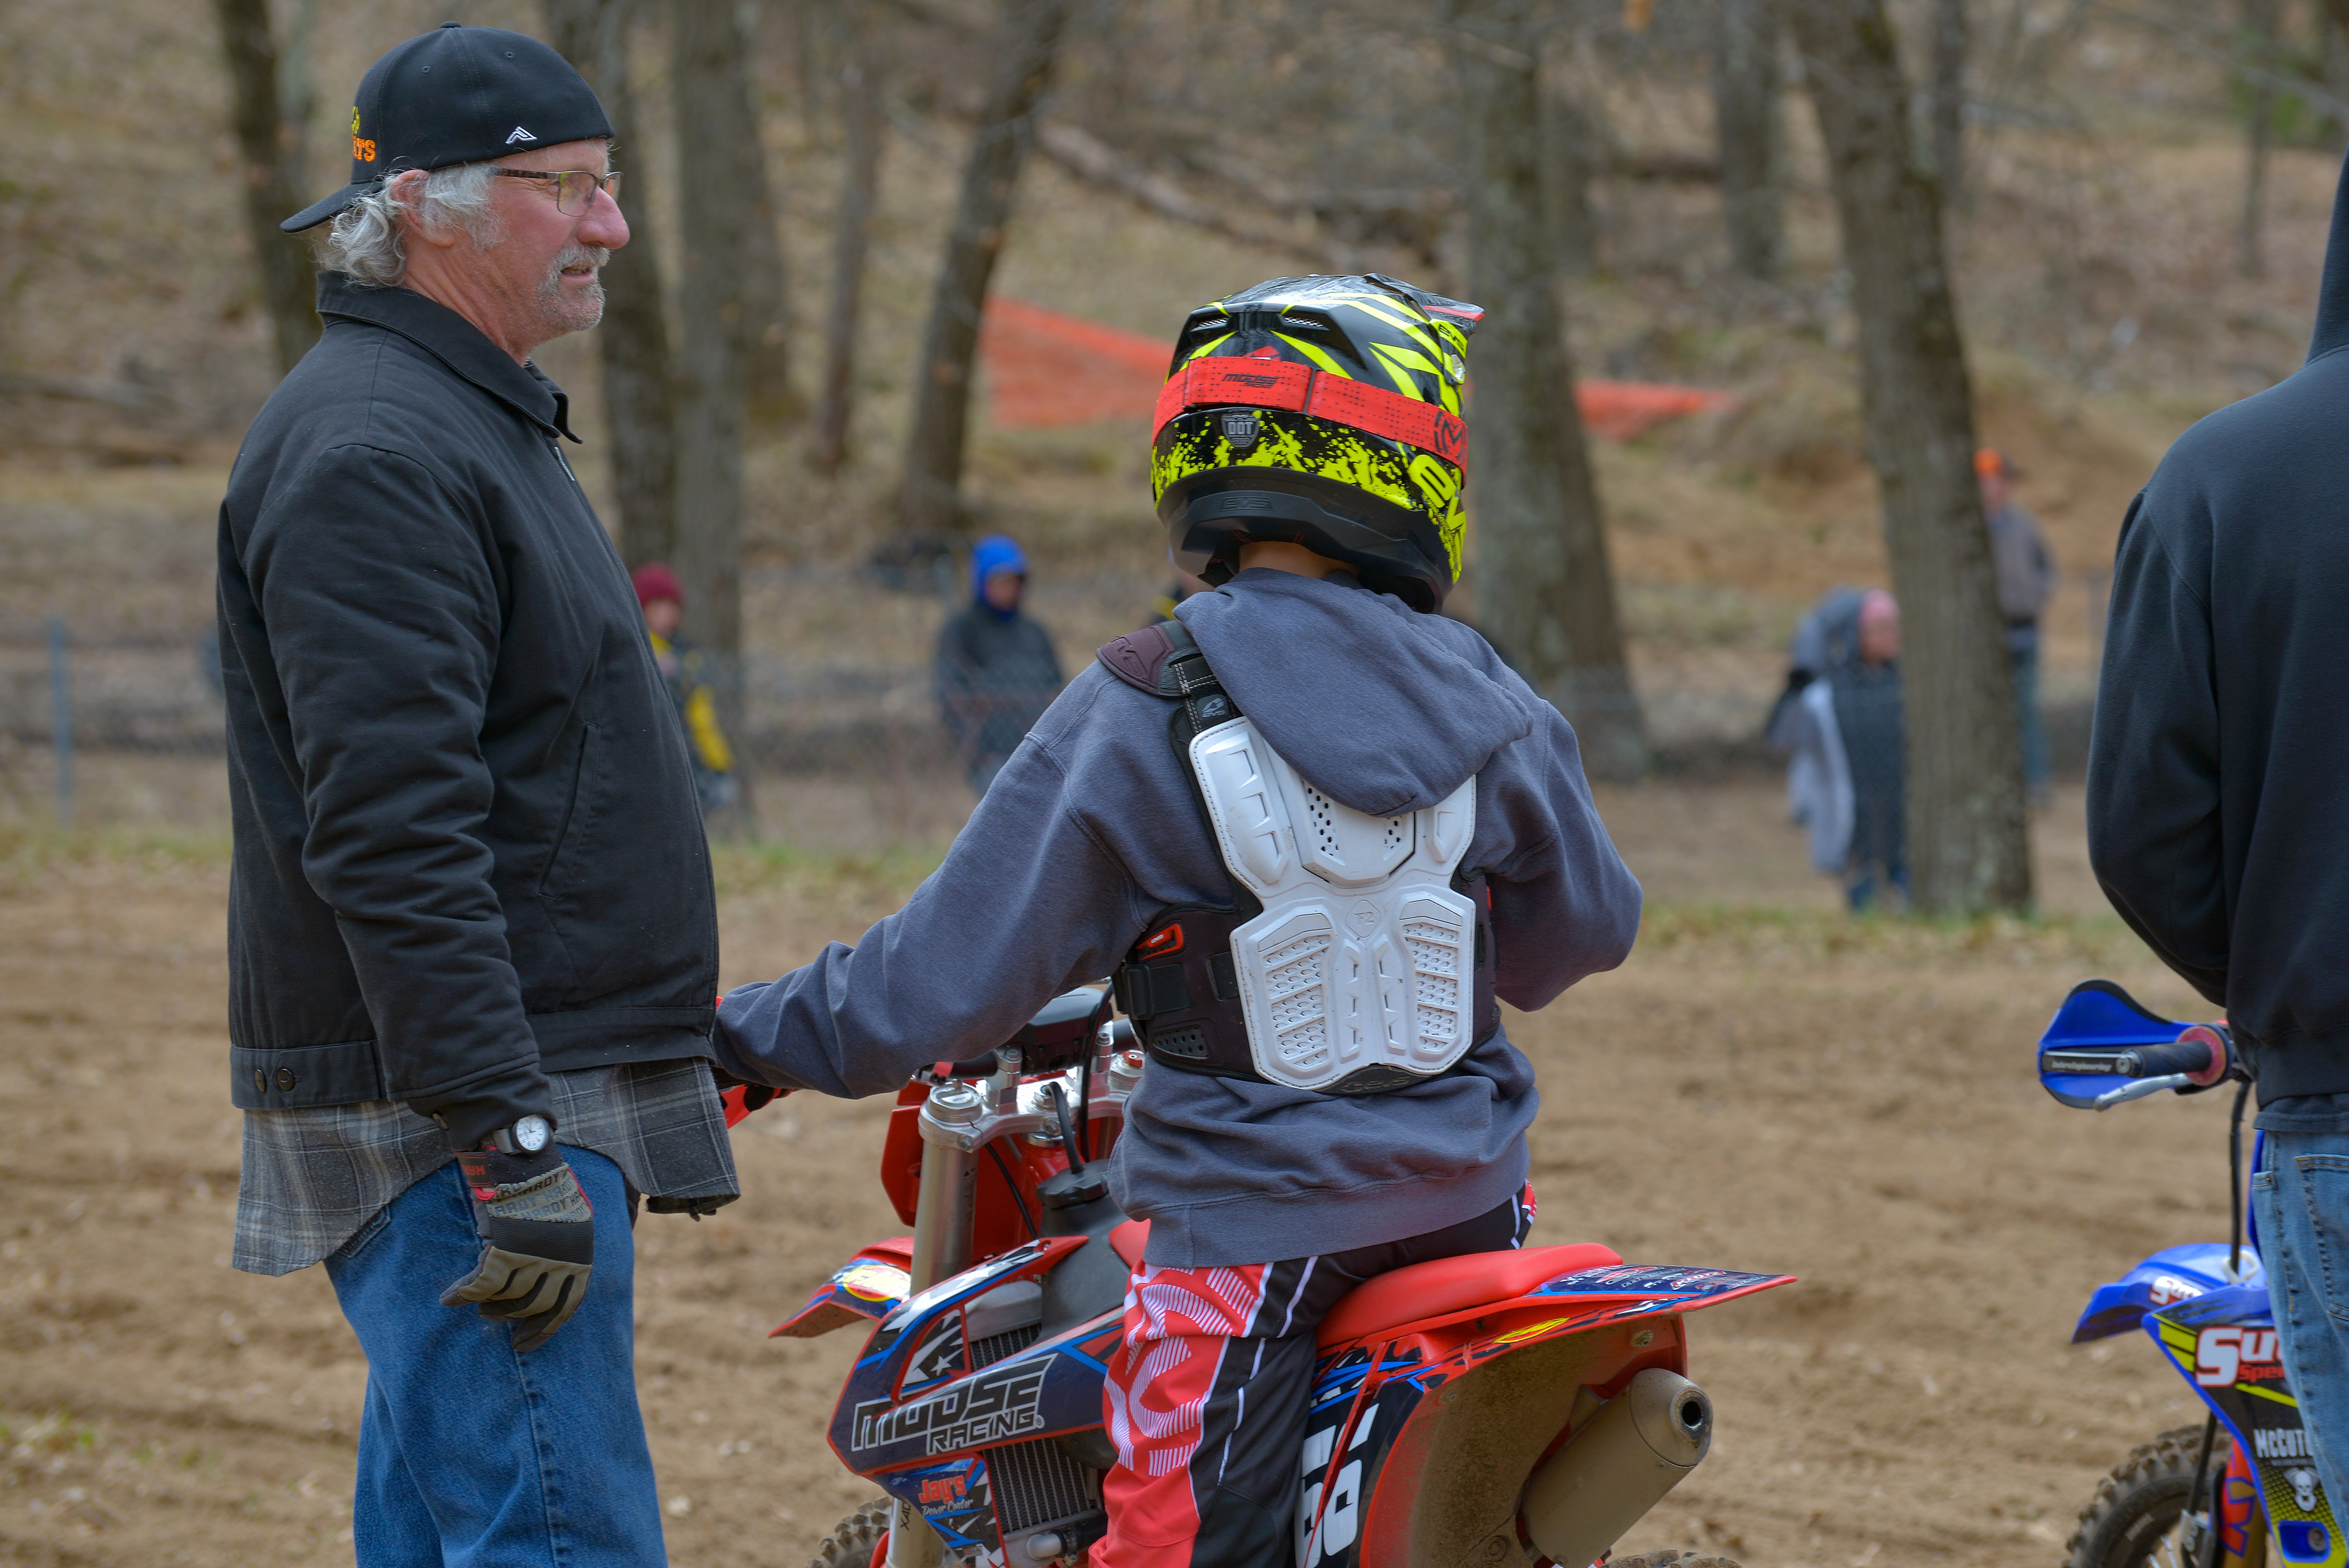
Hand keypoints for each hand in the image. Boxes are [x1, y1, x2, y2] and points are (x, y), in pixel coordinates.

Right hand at [440, 1146, 594, 1351]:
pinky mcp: (505, 1249)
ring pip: (505, 1299)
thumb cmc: (544, 1186)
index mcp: (582, 1255)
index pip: (566, 1306)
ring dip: (487, 1306)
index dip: (543, 1330)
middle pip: (533, 1307)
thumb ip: (565, 1253)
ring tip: (477, 1303)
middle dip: (511, 1318)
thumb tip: (549, 1285)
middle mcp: (562, 1261)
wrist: (524, 1157)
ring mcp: (534, 1257)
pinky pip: (480, 1286)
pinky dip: (462, 1294)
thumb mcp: (570, 1222)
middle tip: (493, 1317)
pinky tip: (449, 1298)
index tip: (524, 1345)